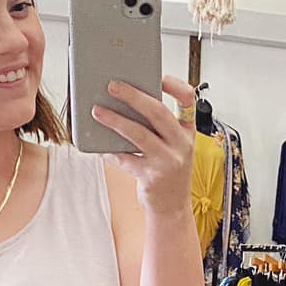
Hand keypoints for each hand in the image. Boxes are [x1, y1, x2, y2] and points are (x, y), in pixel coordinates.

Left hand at [91, 75, 196, 216]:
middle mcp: (182, 145)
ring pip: (139, 134)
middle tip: (113, 85)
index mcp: (187, 132)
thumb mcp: (171, 147)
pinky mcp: (152, 177)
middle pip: (158, 112)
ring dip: (115, 120)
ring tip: (97, 111)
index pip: (188, 100)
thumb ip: (156, 128)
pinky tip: (99, 147)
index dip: (174, 85)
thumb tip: (123, 104)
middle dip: (134, 96)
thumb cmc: (167, 173)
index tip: (157, 76)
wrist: (172, 209)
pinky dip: (110, 152)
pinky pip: (126, 159)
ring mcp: (168, 162)